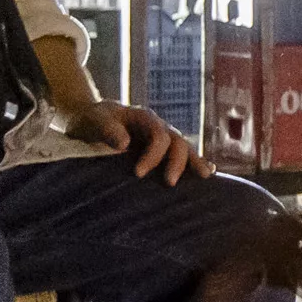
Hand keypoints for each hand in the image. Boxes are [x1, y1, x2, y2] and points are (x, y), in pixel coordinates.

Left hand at [61, 100, 198, 183]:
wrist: (92, 119)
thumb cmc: (92, 119)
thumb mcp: (95, 120)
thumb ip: (108, 129)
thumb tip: (123, 144)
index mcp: (145, 118)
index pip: (158, 136)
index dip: (153, 155)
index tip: (138, 174)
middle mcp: (159, 127)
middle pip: (177, 142)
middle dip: (177, 162)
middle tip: (170, 183)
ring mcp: (164, 138)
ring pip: (185, 148)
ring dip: (195, 162)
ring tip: (205, 176)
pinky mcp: (163, 151)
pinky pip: (183, 155)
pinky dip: (196, 162)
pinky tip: (208, 171)